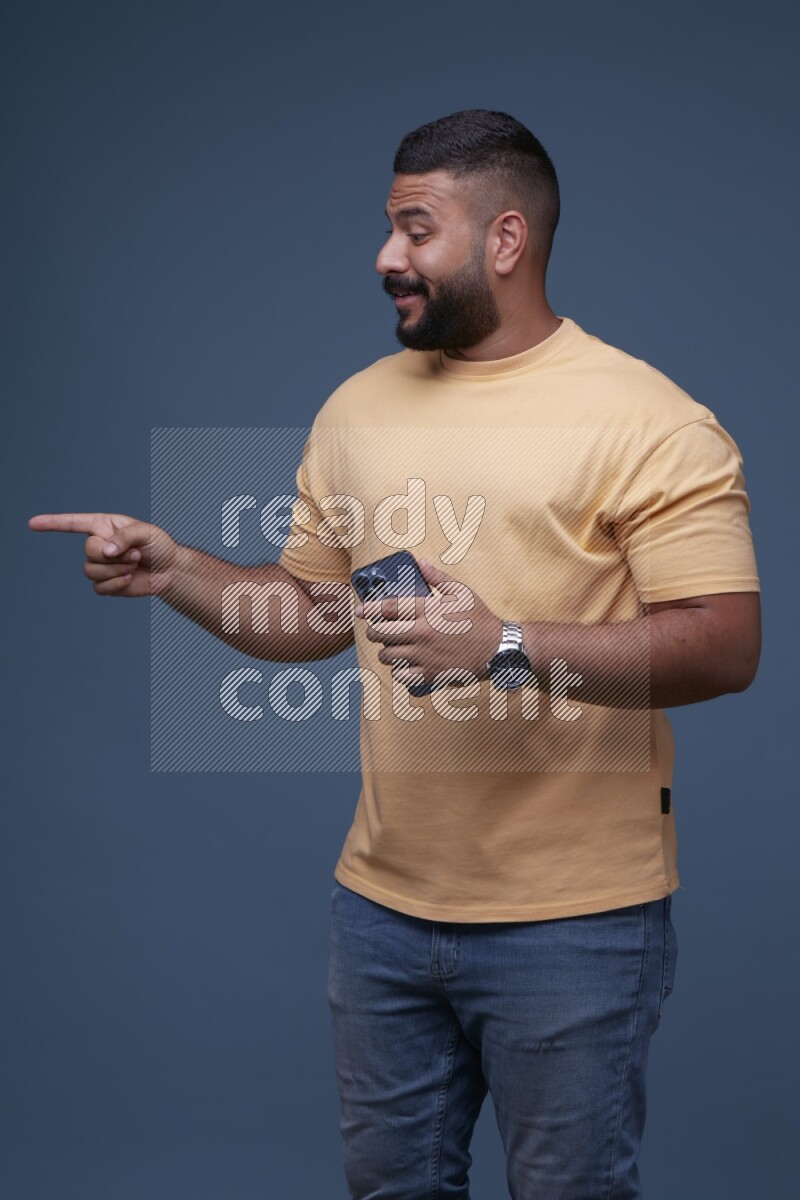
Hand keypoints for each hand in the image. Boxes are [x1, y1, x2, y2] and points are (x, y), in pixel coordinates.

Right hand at [28, 512, 178, 597]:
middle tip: (134, 555)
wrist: (170, 570)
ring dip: (116, 571)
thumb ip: (125, 536)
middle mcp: (99, 544)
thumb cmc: (159, 545)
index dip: (53, 523)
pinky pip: (98, 587)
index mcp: (104, 525)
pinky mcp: (106, 583)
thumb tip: (105, 550)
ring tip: (134, 565)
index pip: (74, 523)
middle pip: (88, 551)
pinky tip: (129, 579)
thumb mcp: (147, 532)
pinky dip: (115, 585)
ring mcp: (101, 565)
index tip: (33, 523)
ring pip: (91, 571)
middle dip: (112, 556)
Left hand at [354, 558, 501, 689]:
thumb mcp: (461, 592)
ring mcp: (425, 655)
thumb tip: (420, 562)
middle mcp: (423, 632)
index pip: (388, 608)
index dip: (368, 608)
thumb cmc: (480, 618)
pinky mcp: (431, 673)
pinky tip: (403, 665)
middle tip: (375, 631)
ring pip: (388, 655)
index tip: (358, 610)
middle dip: (373, 631)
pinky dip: (398, 670)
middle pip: (381, 632)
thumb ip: (438, 577)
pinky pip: (401, 675)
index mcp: (428, 610)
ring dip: (385, 651)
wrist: (497, 649)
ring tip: (390, 648)